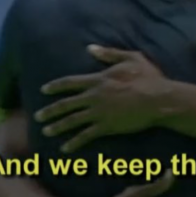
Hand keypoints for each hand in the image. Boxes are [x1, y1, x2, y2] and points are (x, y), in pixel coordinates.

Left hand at [35, 45, 169, 151]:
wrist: (159, 99)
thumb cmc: (148, 77)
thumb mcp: (131, 58)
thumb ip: (109, 53)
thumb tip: (90, 48)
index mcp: (98, 80)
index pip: (70, 83)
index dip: (56, 86)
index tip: (43, 90)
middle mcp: (94, 96)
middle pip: (66, 104)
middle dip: (50, 111)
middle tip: (37, 117)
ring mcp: (99, 113)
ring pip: (72, 121)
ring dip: (57, 127)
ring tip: (46, 132)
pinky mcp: (107, 127)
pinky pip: (86, 136)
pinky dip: (74, 143)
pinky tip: (65, 148)